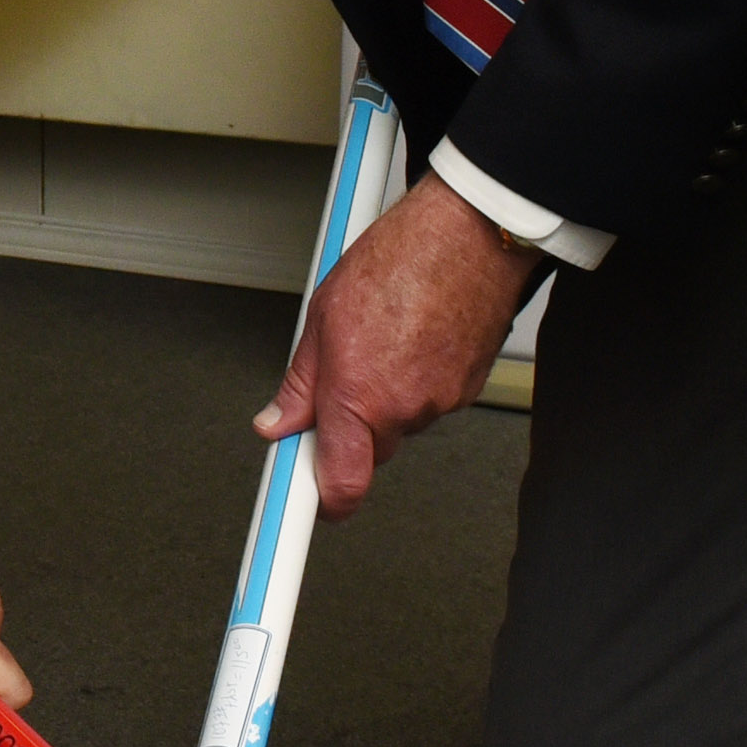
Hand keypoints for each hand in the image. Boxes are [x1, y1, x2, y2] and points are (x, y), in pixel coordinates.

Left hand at [255, 177, 542, 521]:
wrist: (469, 238)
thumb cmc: (400, 261)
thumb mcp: (323, 316)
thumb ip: (299, 383)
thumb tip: (277, 422)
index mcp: (357, 395)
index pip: (340, 483)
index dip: (319, 502)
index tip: (302, 509)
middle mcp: (401, 408)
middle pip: (365, 449)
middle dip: (349, 424)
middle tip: (343, 371)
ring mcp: (440, 402)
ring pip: (398, 419)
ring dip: (385, 393)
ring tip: (385, 335)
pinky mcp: (468, 390)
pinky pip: (429, 399)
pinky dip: (417, 377)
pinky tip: (413, 335)